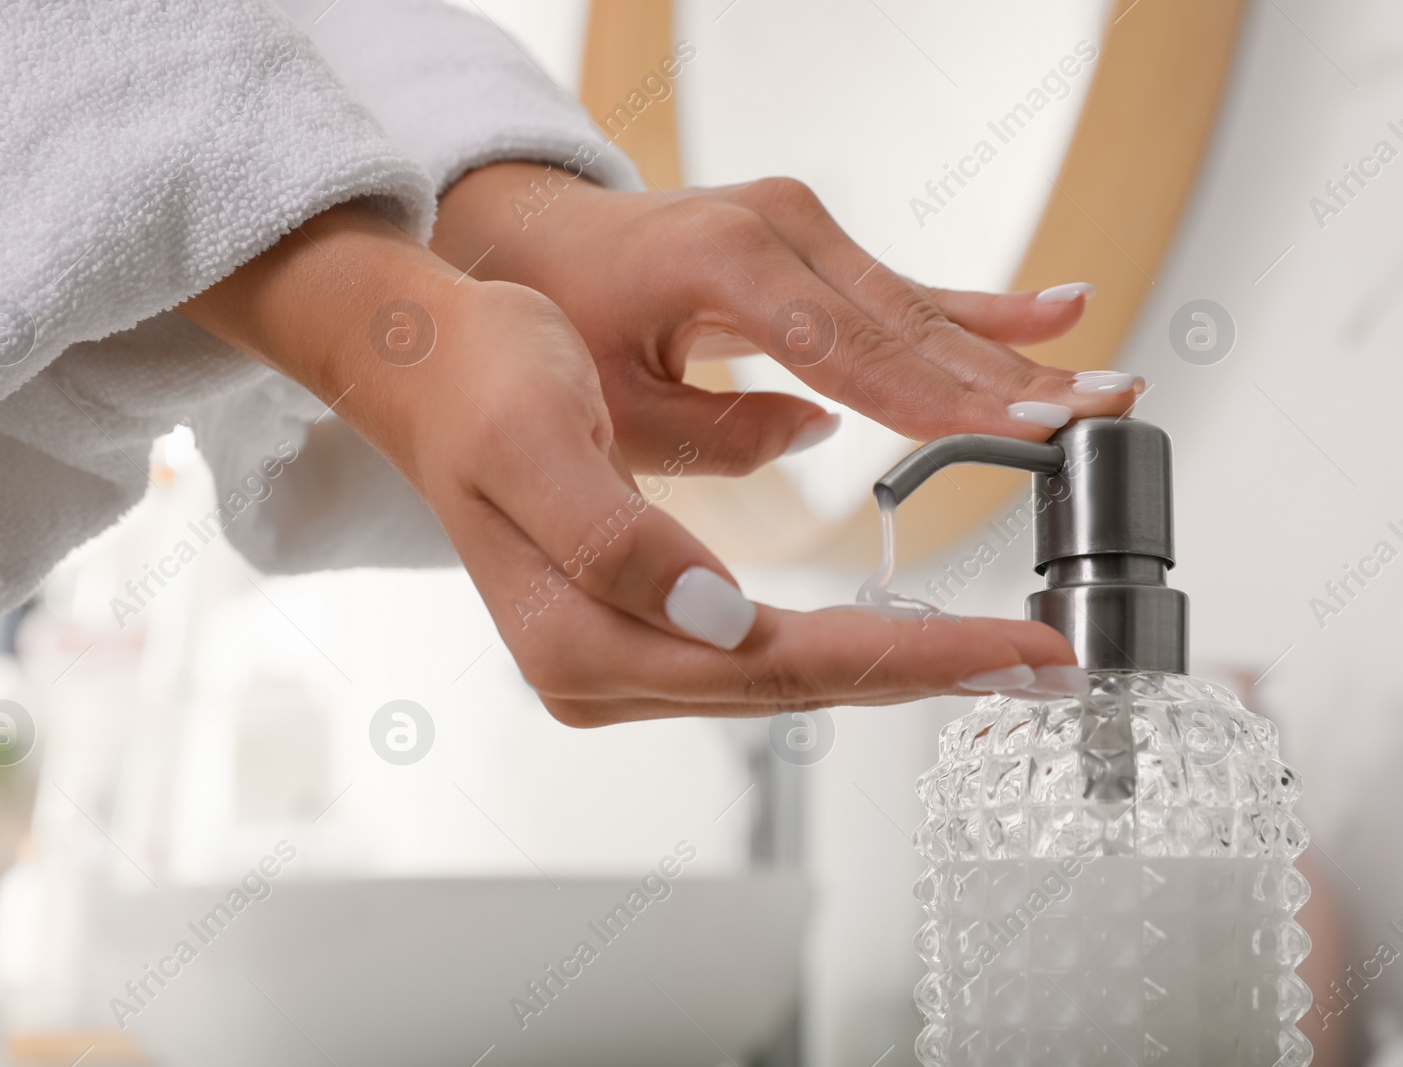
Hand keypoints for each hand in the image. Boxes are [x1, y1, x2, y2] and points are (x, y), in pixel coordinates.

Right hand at [177, 203, 1087, 723]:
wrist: (429, 371)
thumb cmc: (479, 386)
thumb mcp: (535, 444)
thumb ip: (617, 545)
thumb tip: (719, 618)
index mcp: (579, 640)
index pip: (776, 665)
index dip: (909, 659)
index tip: (1015, 651)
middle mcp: (601, 673)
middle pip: (795, 686)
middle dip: (926, 673)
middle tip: (1043, 659)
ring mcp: (619, 662)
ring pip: (787, 677)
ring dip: (896, 664)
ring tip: (997, 654)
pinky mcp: (637, 635)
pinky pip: (765, 654)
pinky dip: (848, 643)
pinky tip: (904, 637)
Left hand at [431, 164, 1140, 473]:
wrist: (535, 244)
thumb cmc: (563, 328)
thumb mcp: (618, 408)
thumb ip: (721, 434)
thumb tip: (821, 429)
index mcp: (727, 268)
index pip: (857, 353)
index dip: (946, 401)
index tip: (1028, 431)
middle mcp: (777, 229)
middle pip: (911, 324)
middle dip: (1011, 376)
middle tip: (1104, 415)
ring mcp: (800, 225)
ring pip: (920, 307)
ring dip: (1014, 351)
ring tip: (1107, 383)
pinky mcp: (810, 240)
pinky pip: (904, 285)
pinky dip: (979, 306)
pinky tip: (1058, 308)